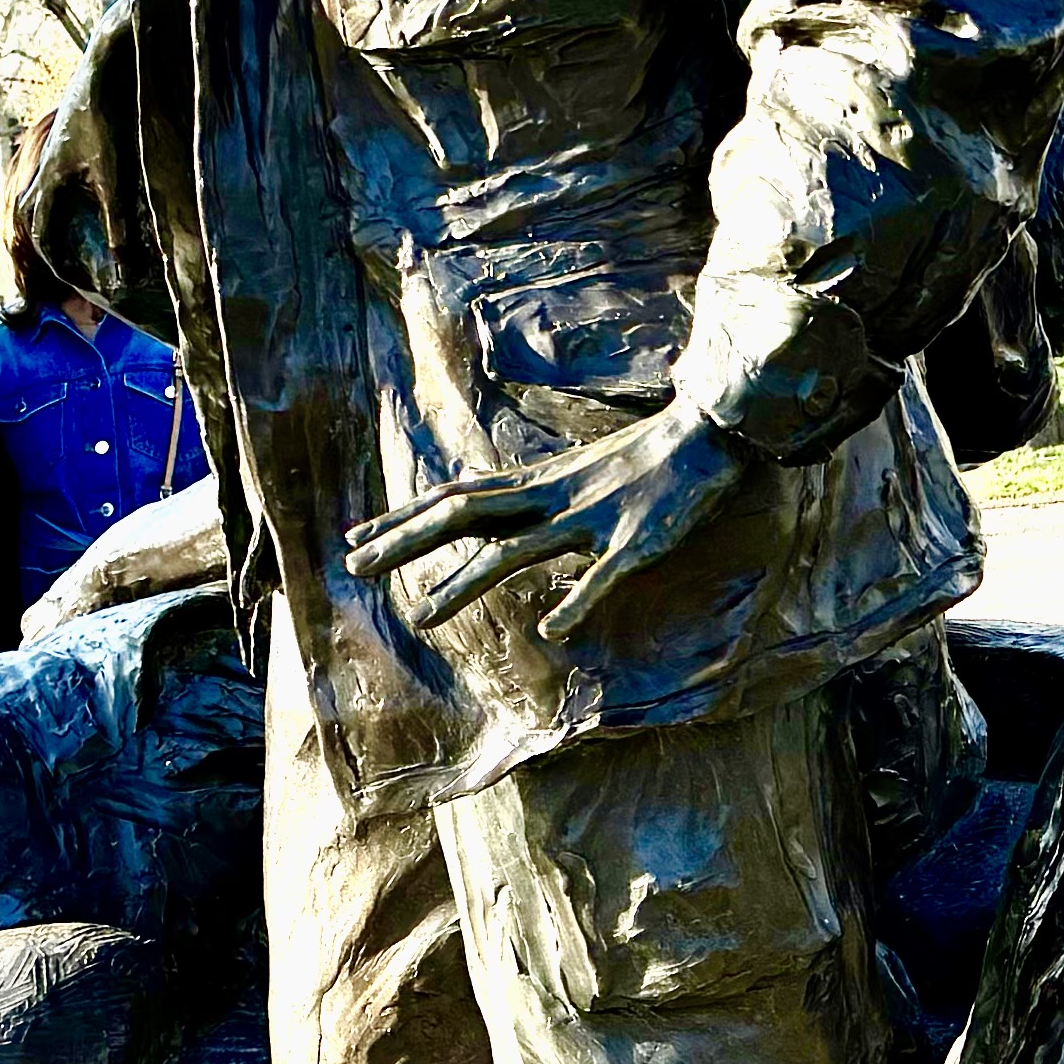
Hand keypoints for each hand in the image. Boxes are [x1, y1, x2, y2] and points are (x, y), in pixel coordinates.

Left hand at [344, 403, 763, 647]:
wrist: (710, 433)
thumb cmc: (648, 457)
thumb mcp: (580, 473)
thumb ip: (541, 495)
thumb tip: (504, 516)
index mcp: (540, 483)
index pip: (457, 498)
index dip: (405, 517)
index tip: (357, 536)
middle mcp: (552, 497)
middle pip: (466, 517)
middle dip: (408, 541)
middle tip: (354, 567)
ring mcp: (591, 518)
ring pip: (516, 553)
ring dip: (465, 584)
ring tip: (422, 617)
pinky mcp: (636, 540)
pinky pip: (603, 574)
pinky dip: (578, 600)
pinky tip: (551, 629)